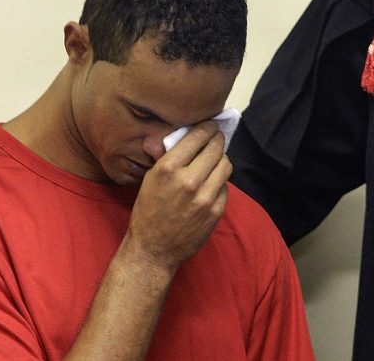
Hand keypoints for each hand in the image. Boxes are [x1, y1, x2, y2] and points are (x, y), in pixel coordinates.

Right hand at [124, 121, 231, 273]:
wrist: (154, 249)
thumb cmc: (148, 211)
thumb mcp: (149, 179)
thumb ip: (166, 155)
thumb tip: (179, 133)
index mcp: (168, 168)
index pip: (198, 136)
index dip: (207, 127)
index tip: (210, 125)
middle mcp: (188, 180)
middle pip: (216, 148)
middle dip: (217, 140)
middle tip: (216, 138)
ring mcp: (205, 197)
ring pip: (225, 165)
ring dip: (221, 159)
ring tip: (213, 161)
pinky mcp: (216, 211)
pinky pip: (226, 186)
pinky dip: (220, 181)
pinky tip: (210, 184)